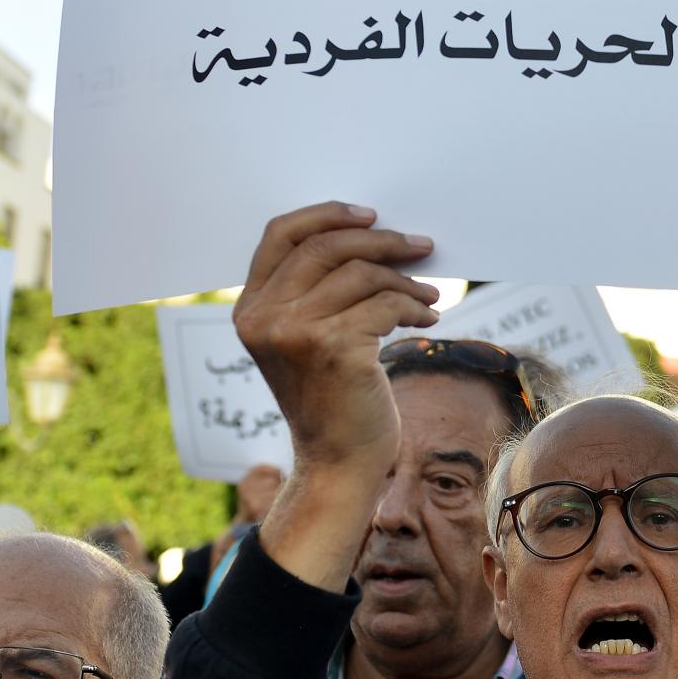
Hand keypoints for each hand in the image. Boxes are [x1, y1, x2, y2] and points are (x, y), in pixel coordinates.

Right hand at [232, 203, 437, 471]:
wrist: (337, 463)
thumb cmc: (332, 399)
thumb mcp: (304, 341)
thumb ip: (315, 292)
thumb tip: (374, 236)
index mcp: (249, 309)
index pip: (281, 234)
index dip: (327, 215)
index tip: (371, 216)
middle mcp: (264, 318)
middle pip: (327, 246)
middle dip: (382, 241)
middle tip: (420, 246)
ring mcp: (296, 333)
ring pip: (362, 273)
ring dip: (405, 280)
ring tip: (428, 295)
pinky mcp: (335, 348)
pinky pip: (386, 304)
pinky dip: (414, 306)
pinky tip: (428, 318)